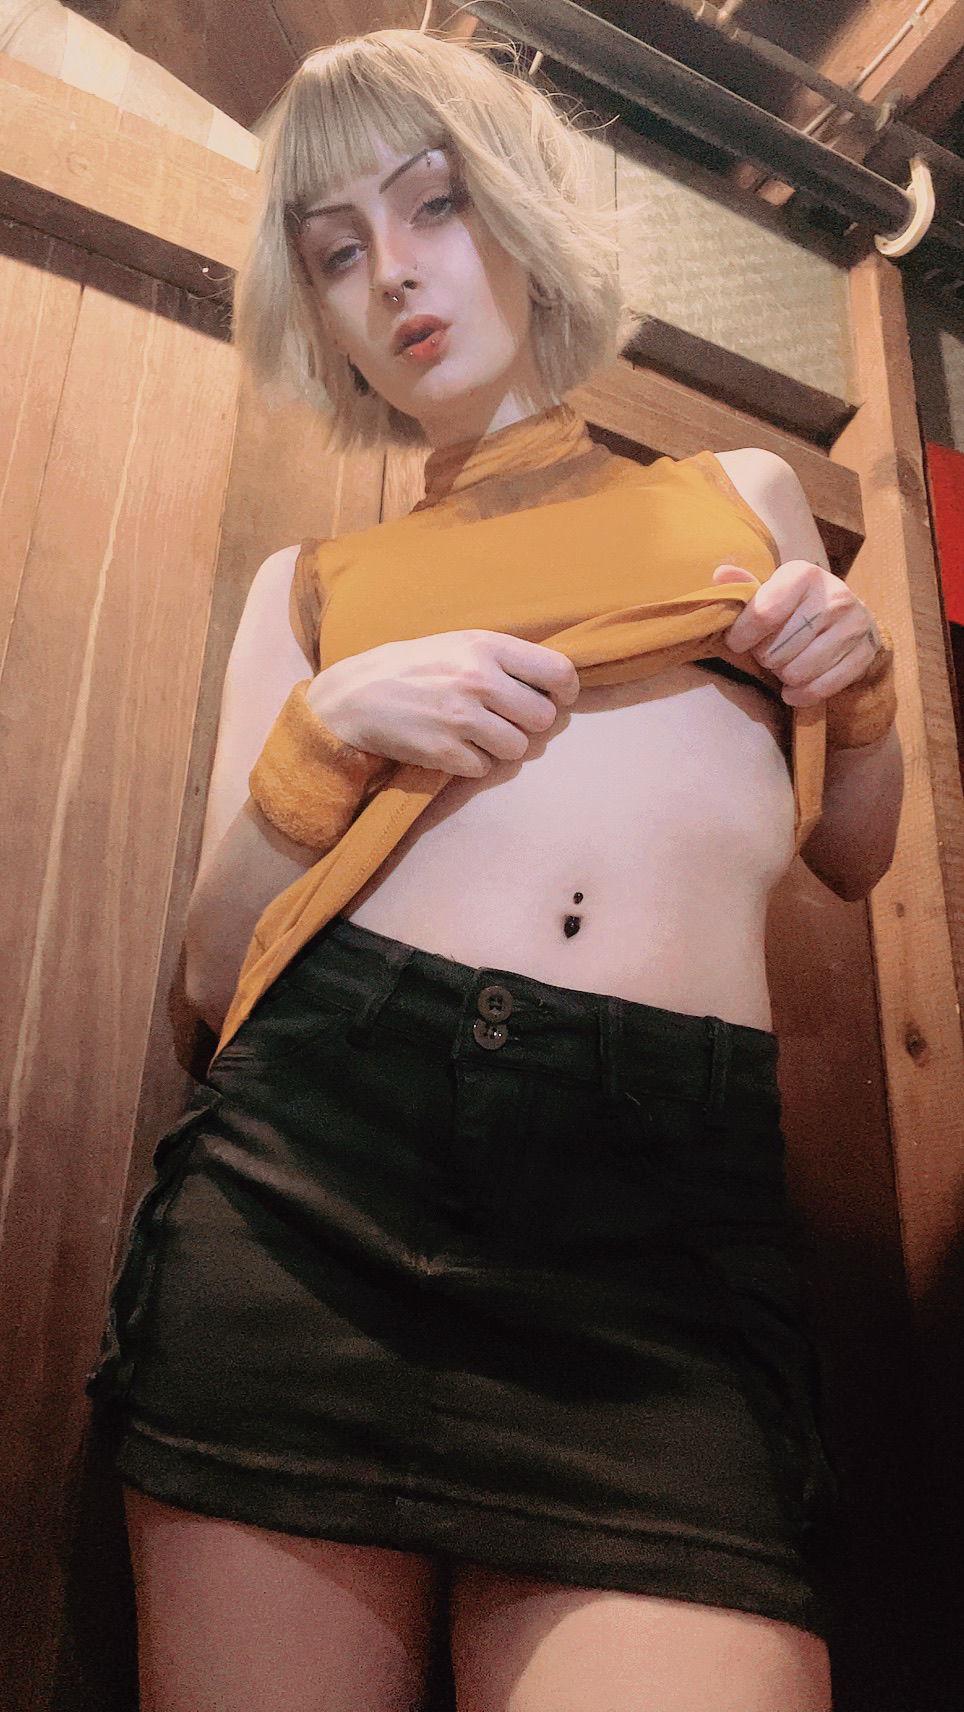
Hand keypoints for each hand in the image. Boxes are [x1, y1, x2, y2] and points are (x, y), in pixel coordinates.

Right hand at [305, 629, 579, 776]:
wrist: (356, 696)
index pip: (558, 672)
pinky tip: (454, 745)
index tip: (556, 698)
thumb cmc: (414, 666)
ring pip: (518, 747)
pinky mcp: (444, 751)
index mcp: (486, 647)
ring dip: (503, 746)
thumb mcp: (459, 643)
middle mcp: (478, 680)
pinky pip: (485, 768)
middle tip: (506, 718)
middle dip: (529, 723)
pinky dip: (474, 762)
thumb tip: (555, 682)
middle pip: (543, 718)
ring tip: (478, 733)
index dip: (565, 691)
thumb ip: (504, 658)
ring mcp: (461, 718)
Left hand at [711, 560, 883, 707]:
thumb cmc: (798, 605)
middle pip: (777, 649)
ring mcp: (853, 627)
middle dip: (764, 657)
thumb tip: (720, 575)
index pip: (764, 613)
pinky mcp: (864, 654)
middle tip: (769, 652)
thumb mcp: (773, 589)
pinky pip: (821, 688)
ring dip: (783, 676)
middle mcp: (834, 597)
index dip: (742, 635)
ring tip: (785, 665)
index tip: (737, 641)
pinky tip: (795, 688)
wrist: (848, 616)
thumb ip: (745, 586)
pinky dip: (802, 694)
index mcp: (805, 574)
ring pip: (797, 672)